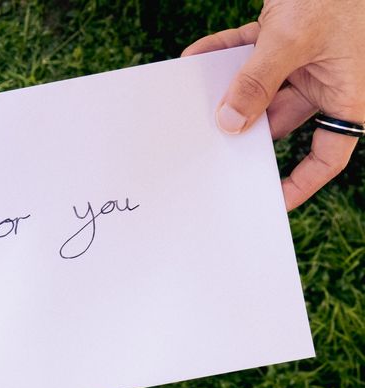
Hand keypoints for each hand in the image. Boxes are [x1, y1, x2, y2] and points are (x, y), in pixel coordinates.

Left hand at [182, 0, 364, 210]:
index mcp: (344, 96)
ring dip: (225, 92)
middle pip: (278, 124)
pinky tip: (193, 61)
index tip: (272, 201)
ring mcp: (299, 63)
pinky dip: (221, 56)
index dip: (301, 182)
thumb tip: (228, 123)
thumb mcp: (295, 38)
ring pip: (255, 91)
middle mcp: (321, 84)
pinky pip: (244, 55)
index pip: (327, 155)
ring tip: (192, 106)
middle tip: (211, 151)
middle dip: (245, 131)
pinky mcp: (279, 38)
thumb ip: (259, 80)